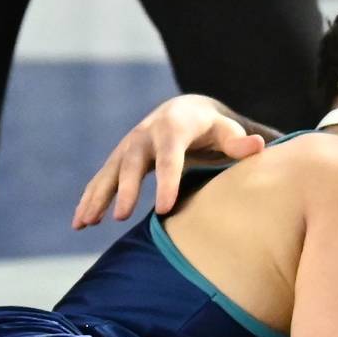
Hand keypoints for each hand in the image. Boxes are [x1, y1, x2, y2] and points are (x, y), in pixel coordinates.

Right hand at [73, 95, 265, 229]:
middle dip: (125, 189)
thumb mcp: (227, 132)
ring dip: (96, 197)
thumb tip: (258, 146)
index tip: (164, 209)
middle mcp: (145, 134)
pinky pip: (101, 180)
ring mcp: (128, 147)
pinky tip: (80, 223)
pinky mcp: (118, 159)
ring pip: (109, 173)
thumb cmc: (211, 129)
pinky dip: (89, 200)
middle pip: (132, 163)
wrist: (183, 112)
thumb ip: (239, 142)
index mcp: (173, 128)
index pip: (169, 157)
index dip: (167, 182)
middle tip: (121, 217)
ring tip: (85, 223)